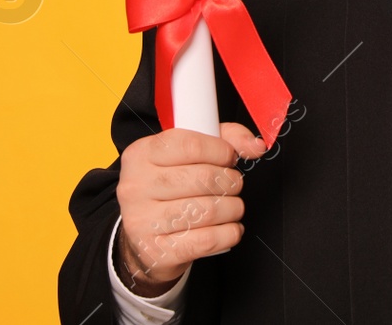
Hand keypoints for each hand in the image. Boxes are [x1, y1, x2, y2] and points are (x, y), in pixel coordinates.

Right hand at [115, 123, 266, 296]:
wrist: (145, 240)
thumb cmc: (170, 190)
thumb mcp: (190, 154)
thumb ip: (225, 139)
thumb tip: (255, 146)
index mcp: (141, 154)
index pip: (191, 145)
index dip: (221, 150)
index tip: (229, 158)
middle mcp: (136, 186)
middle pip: (204, 178)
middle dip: (231, 181)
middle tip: (232, 185)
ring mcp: (142, 221)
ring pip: (209, 210)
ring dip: (233, 208)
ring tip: (232, 207)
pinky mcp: (157, 251)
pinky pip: (207, 240)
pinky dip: (229, 233)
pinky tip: (228, 227)